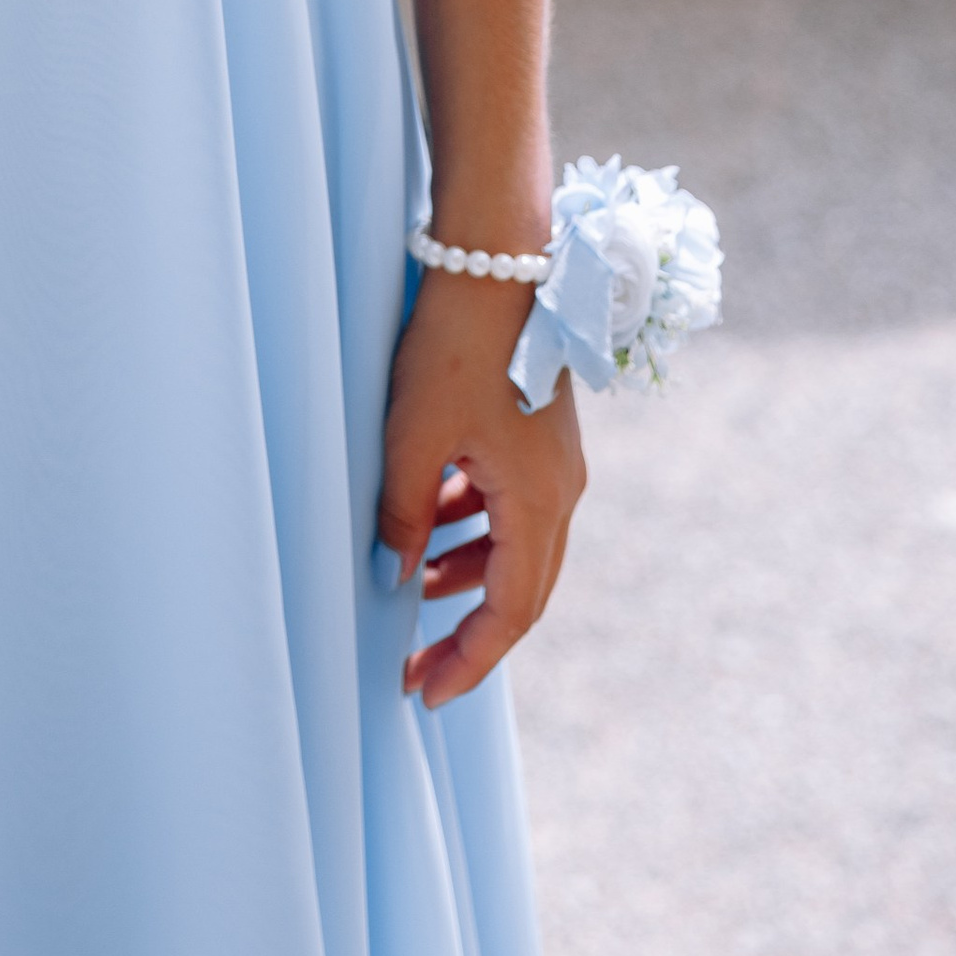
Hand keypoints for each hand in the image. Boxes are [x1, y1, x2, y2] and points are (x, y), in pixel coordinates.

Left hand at [378, 268, 584, 709]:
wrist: (496, 262)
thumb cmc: (455, 347)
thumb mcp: (413, 436)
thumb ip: (404, 514)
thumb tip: (395, 576)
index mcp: (539, 504)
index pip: (510, 612)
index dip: (468, 660)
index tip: (424, 693)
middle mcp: (560, 491)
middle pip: (522, 590)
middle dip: (468, 635)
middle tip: (417, 670)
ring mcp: (554, 462)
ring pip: (516, 546)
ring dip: (469, 576)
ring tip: (415, 594)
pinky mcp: (538, 434)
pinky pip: (509, 504)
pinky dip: (473, 527)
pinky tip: (433, 520)